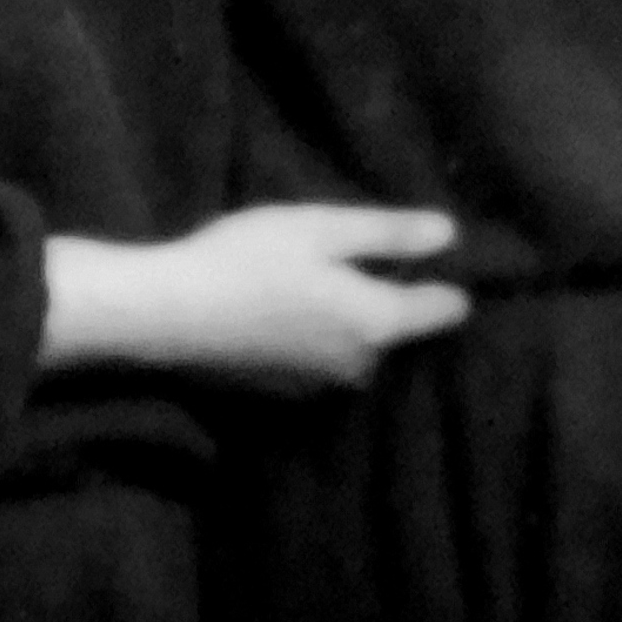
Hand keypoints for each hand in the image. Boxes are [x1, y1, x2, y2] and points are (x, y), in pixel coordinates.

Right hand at [40, 203, 469, 386]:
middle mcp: (361, 367)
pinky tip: (290, 307)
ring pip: (362, 345)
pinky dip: (320, 335)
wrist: (169, 314)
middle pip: (401, 329)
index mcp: (378, 324)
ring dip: (355, 318)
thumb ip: (389, 234)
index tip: (440, 254)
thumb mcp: (323, 228)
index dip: (449, 278)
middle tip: (369, 253)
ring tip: (326, 277)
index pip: (444, 310)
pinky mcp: (287, 392)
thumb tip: (452, 234)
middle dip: (396, 296)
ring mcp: (322, 386)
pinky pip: (326, 359)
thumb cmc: (250, 258)